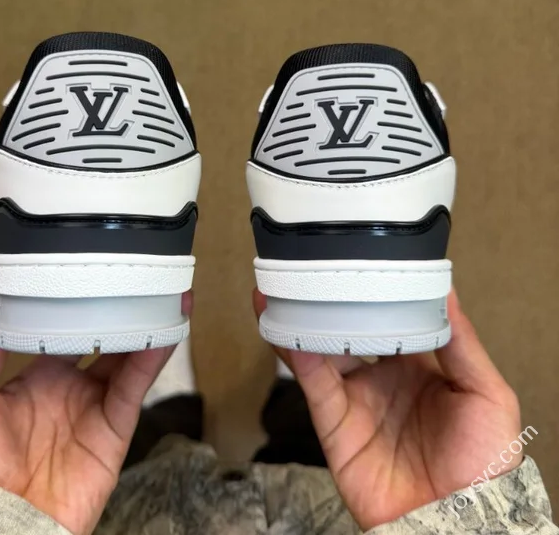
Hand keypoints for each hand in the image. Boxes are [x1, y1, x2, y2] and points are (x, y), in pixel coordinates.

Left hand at [0, 288, 187, 534]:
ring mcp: (94, 407)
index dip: (77, 302)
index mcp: (34, 375)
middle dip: (119, 309)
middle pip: (102, 337)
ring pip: (127, 357)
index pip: (62, 327)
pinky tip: (163, 333)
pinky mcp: (114, 429)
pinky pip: (137, 388)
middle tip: (133, 278)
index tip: (87, 272)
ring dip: (146, 327)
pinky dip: (152, 360)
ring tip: (161, 295)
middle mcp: (69, 387)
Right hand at [254, 290, 521, 529]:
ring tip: (282, 290)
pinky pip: (312, 381)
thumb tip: (447, 291)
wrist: (456, 521)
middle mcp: (382, 376)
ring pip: (321, 349)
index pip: (390, 317)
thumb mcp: (487, 395)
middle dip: (328, 301)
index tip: (362, 262)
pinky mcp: (333, 422)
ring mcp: (355, 397)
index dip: (374, 292)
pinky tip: (285, 329)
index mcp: (418, 364)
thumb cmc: (484, 464)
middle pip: (348, 328)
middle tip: (311, 271)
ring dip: (300, 321)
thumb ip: (462, 343)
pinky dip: (296, 354)